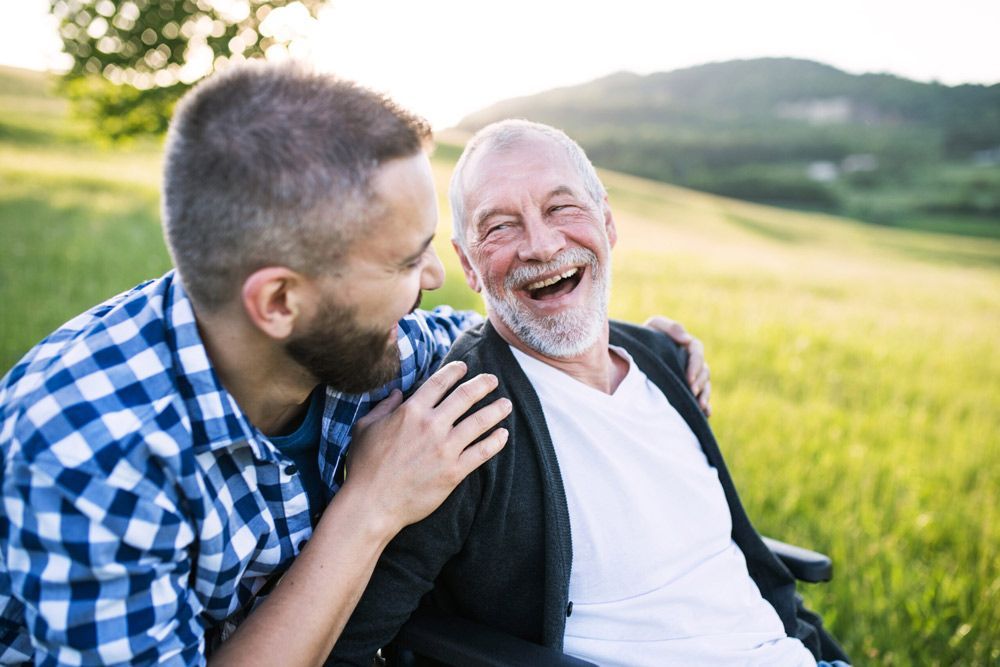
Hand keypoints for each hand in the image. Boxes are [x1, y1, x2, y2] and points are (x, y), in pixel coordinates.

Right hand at [345, 361, 511, 530]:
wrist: (371, 504)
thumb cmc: (364, 466)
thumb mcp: (365, 428)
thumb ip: (383, 407)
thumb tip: (397, 393)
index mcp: (410, 411)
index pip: (439, 382)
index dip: (454, 371)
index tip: (464, 367)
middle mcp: (431, 425)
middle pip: (466, 396)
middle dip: (483, 384)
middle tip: (493, 380)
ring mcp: (445, 449)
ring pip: (480, 421)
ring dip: (496, 410)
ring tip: (506, 404)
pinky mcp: (454, 472)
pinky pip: (482, 452)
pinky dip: (496, 441)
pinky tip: (503, 435)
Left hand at [644, 316, 711, 416]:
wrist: (632, 351)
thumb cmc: (645, 337)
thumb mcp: (655, 326)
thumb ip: (671, 328)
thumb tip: (687, 339)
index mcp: (686, 346)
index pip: (697, 352)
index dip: (695, 365)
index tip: (689, 378)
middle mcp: (691, 362)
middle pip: (704, 372)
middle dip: (700, 383)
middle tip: (692, 393)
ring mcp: (691, 377)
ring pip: (705, 386)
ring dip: (705, 396)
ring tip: (700, 406)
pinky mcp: (687, 390)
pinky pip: (701, 398)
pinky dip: (705, 406)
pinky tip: (705, 414)